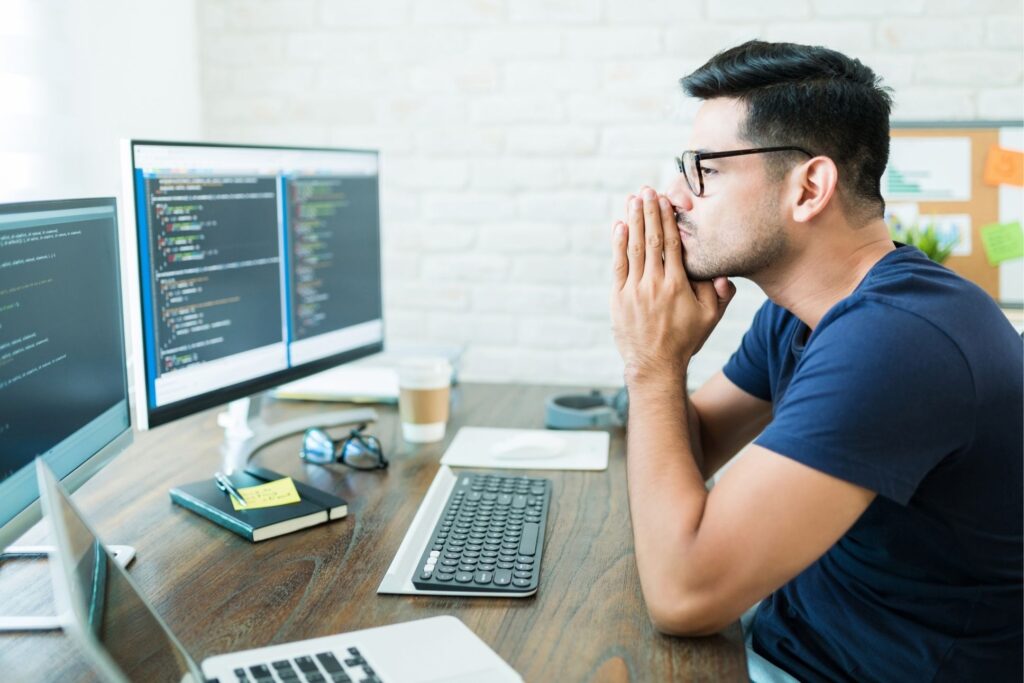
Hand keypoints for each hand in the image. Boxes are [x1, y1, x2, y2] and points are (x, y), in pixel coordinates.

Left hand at [609, 186, 734, 384]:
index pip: (672, 244)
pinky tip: (619, 226)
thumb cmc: (685, 341)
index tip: (666, 200)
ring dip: (633, 222)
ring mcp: (633, 290)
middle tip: (647, 190)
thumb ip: (719, 294)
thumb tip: (725, 273)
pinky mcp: (619, 298)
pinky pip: (618, 265)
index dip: (667, 219)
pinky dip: (618, 244)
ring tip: (633, 200)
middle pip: (651, 240)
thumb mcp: (710, 319)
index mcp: (677, 285)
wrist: (654, 366)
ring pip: (633, 248)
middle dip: (648, 212)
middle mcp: (654, 284)